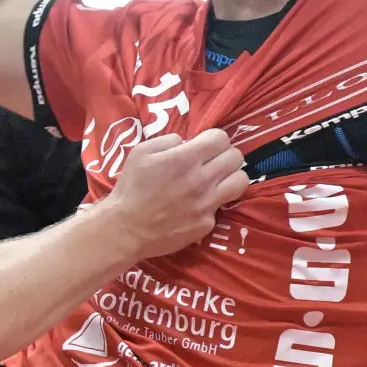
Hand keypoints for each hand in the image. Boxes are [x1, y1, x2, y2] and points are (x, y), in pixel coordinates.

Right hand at [103, 129, 249, 258]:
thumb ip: (168, 140)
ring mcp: (207, 204)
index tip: (205, 145)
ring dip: (230, 177)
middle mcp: (202, 180)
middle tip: (212, 161)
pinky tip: (195, 206)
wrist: (126, 229)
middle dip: (225, 155)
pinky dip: (211, 204)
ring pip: (241, 181)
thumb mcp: (141, 152)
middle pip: (236, 157)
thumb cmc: (131, 187)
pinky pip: (220, 207)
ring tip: (216, 180)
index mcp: (186, 158)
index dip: (213, 139)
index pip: (221, 138)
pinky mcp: (207, 224)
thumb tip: (186, 142)